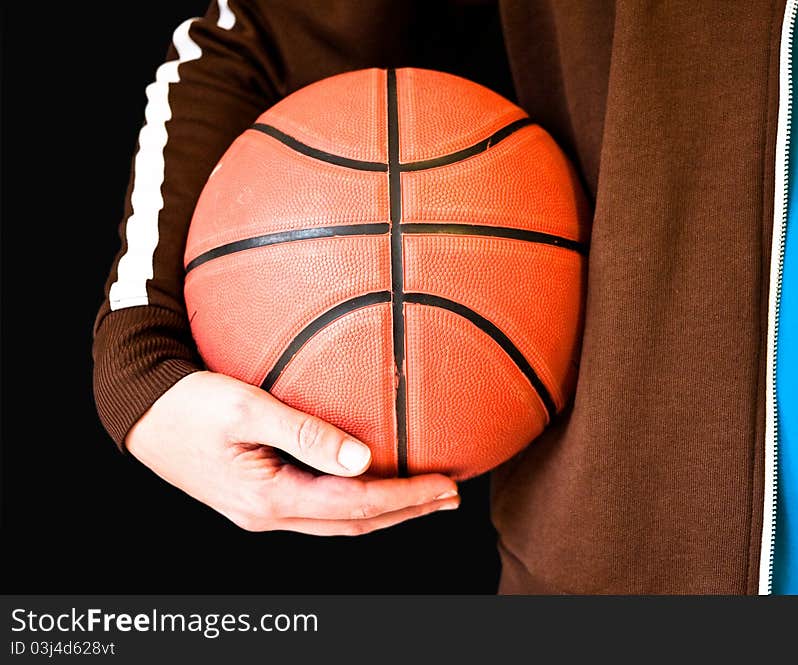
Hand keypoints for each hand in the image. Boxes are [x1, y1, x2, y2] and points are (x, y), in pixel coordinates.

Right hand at [125, 371, 458, 533]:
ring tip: (423, 496)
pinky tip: (368, 483)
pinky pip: (318, 509)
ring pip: (338, 521)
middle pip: (354, 523)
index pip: (357, 506)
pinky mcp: (257, 497)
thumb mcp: (246, 410)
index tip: (446, 486)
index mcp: (270, 498)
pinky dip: (355, 502)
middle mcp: (269, 515)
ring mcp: (262, 511)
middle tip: (450, 496)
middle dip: (406, 512)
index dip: (406, 499)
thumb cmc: (188, 403)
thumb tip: (362, 459)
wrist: (139, 411)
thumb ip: (304, 434)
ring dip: (385, 510)